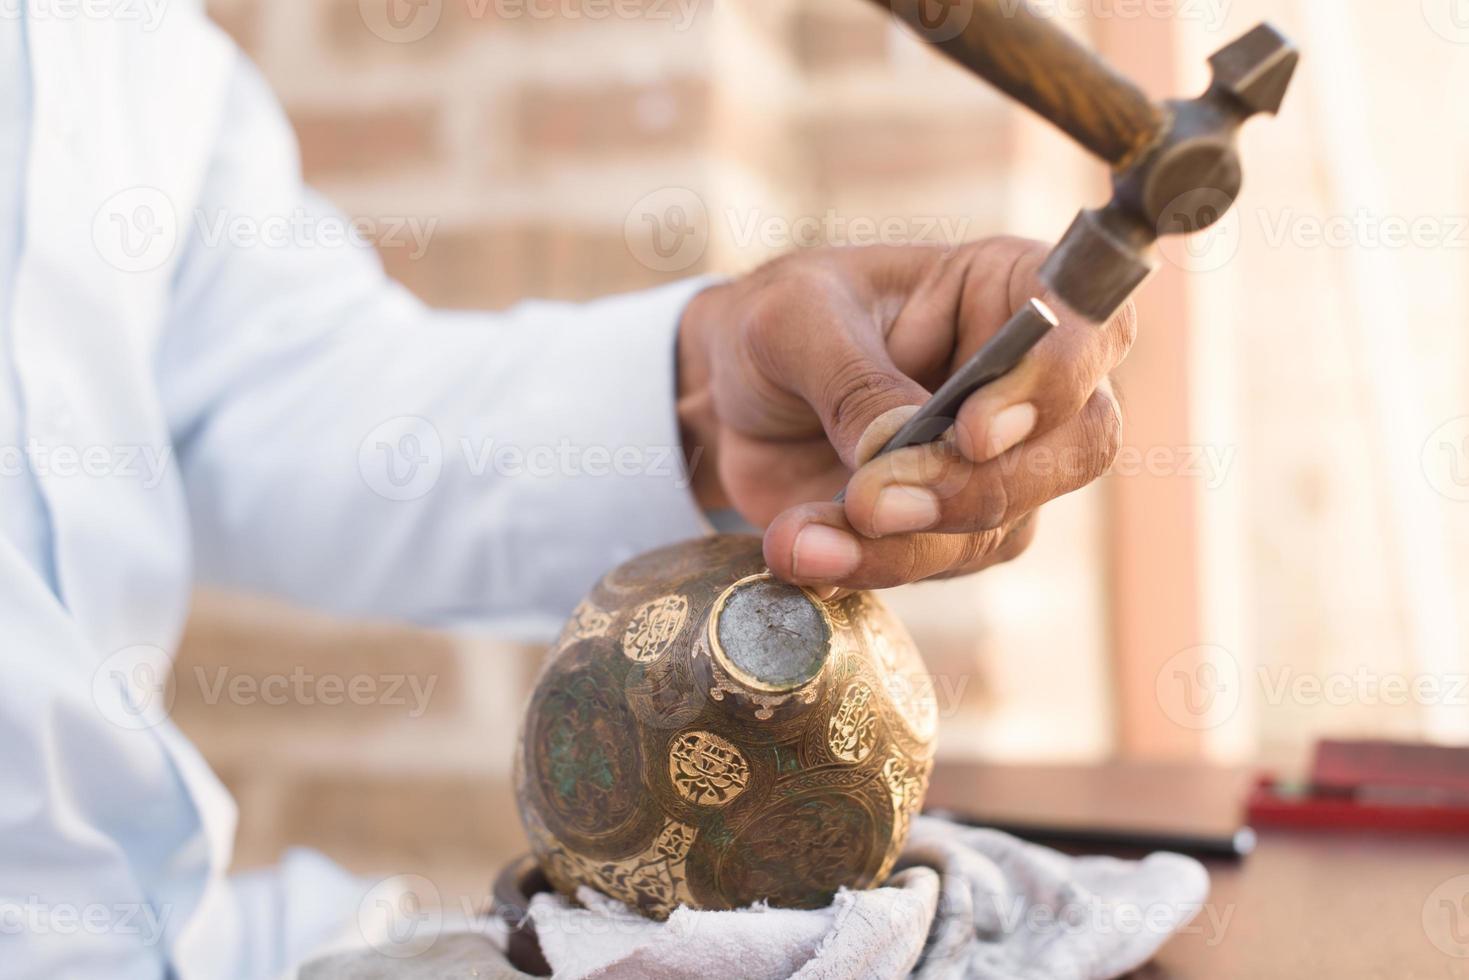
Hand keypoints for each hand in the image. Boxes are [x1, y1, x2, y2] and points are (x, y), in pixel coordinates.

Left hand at [676, 238, 1134, 592]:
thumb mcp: (793, 323)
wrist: (728, 403)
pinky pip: (943, 563)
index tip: (973, 430)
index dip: (1056, 382)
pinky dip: (870, 565)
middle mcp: (1027, 380)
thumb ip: (851, 380)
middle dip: (978, 488)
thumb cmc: (775, 327)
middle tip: (873, 500)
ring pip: (1005, 524)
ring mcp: (1001, 463)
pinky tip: (802, 547)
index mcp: (1008, 288)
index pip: (1093, 325)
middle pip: (1078, 447)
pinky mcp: (956, 528)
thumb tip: (896, 449)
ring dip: (904, 543)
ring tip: (803, 536)